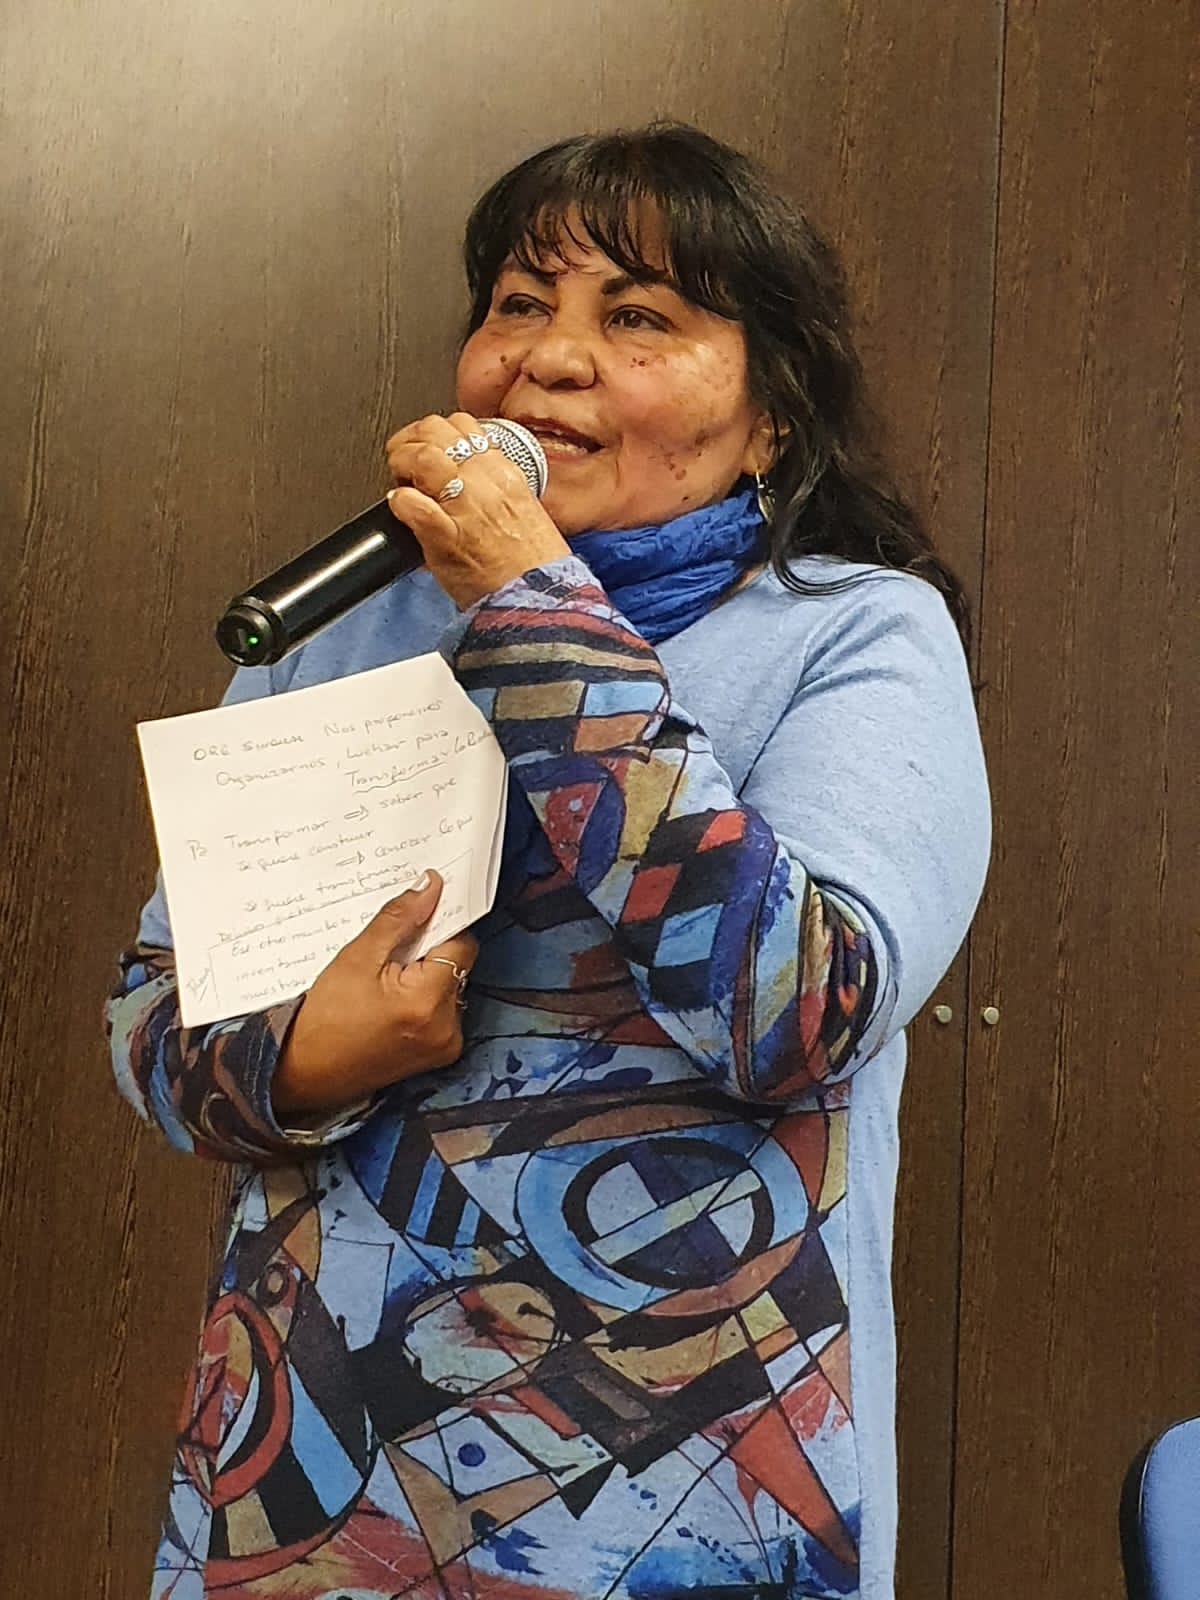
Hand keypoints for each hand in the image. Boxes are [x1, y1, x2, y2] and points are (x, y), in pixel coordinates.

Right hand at [271, 871, 477, 1116]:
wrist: (305, 1073)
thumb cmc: (325, 1019)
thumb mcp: (357, 958)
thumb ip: (399, 919)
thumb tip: (430, 887)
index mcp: (429, 1002)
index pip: (460, 943)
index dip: (440, 924)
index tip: (418, 916)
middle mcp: (448, 1027)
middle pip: (458, 965)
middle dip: (430, 951)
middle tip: (392, 953)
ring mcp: (446, 1044)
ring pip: (451, 985)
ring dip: (428, 974)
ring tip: (388, 980)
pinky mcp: (439, 1053)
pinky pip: (443, 1009)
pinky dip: (425, 997)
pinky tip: (393, 999)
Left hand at [385, 411, 569, 606]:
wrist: (538, 604)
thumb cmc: (532, 569)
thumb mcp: (525, 513)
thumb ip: (495, 491)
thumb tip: (465, 481)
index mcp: (506, 475)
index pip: (464, 425)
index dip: (435, 431)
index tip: (427, 446)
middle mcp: (486, 484)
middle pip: (437, 430)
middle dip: (411, 439)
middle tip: (402, 458)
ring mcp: (466, 509)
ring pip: (424, 457)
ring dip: (402, 463)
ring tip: (400, 480)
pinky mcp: (446, 538)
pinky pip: (412, 504)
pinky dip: (398, 502)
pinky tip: (399, 507)